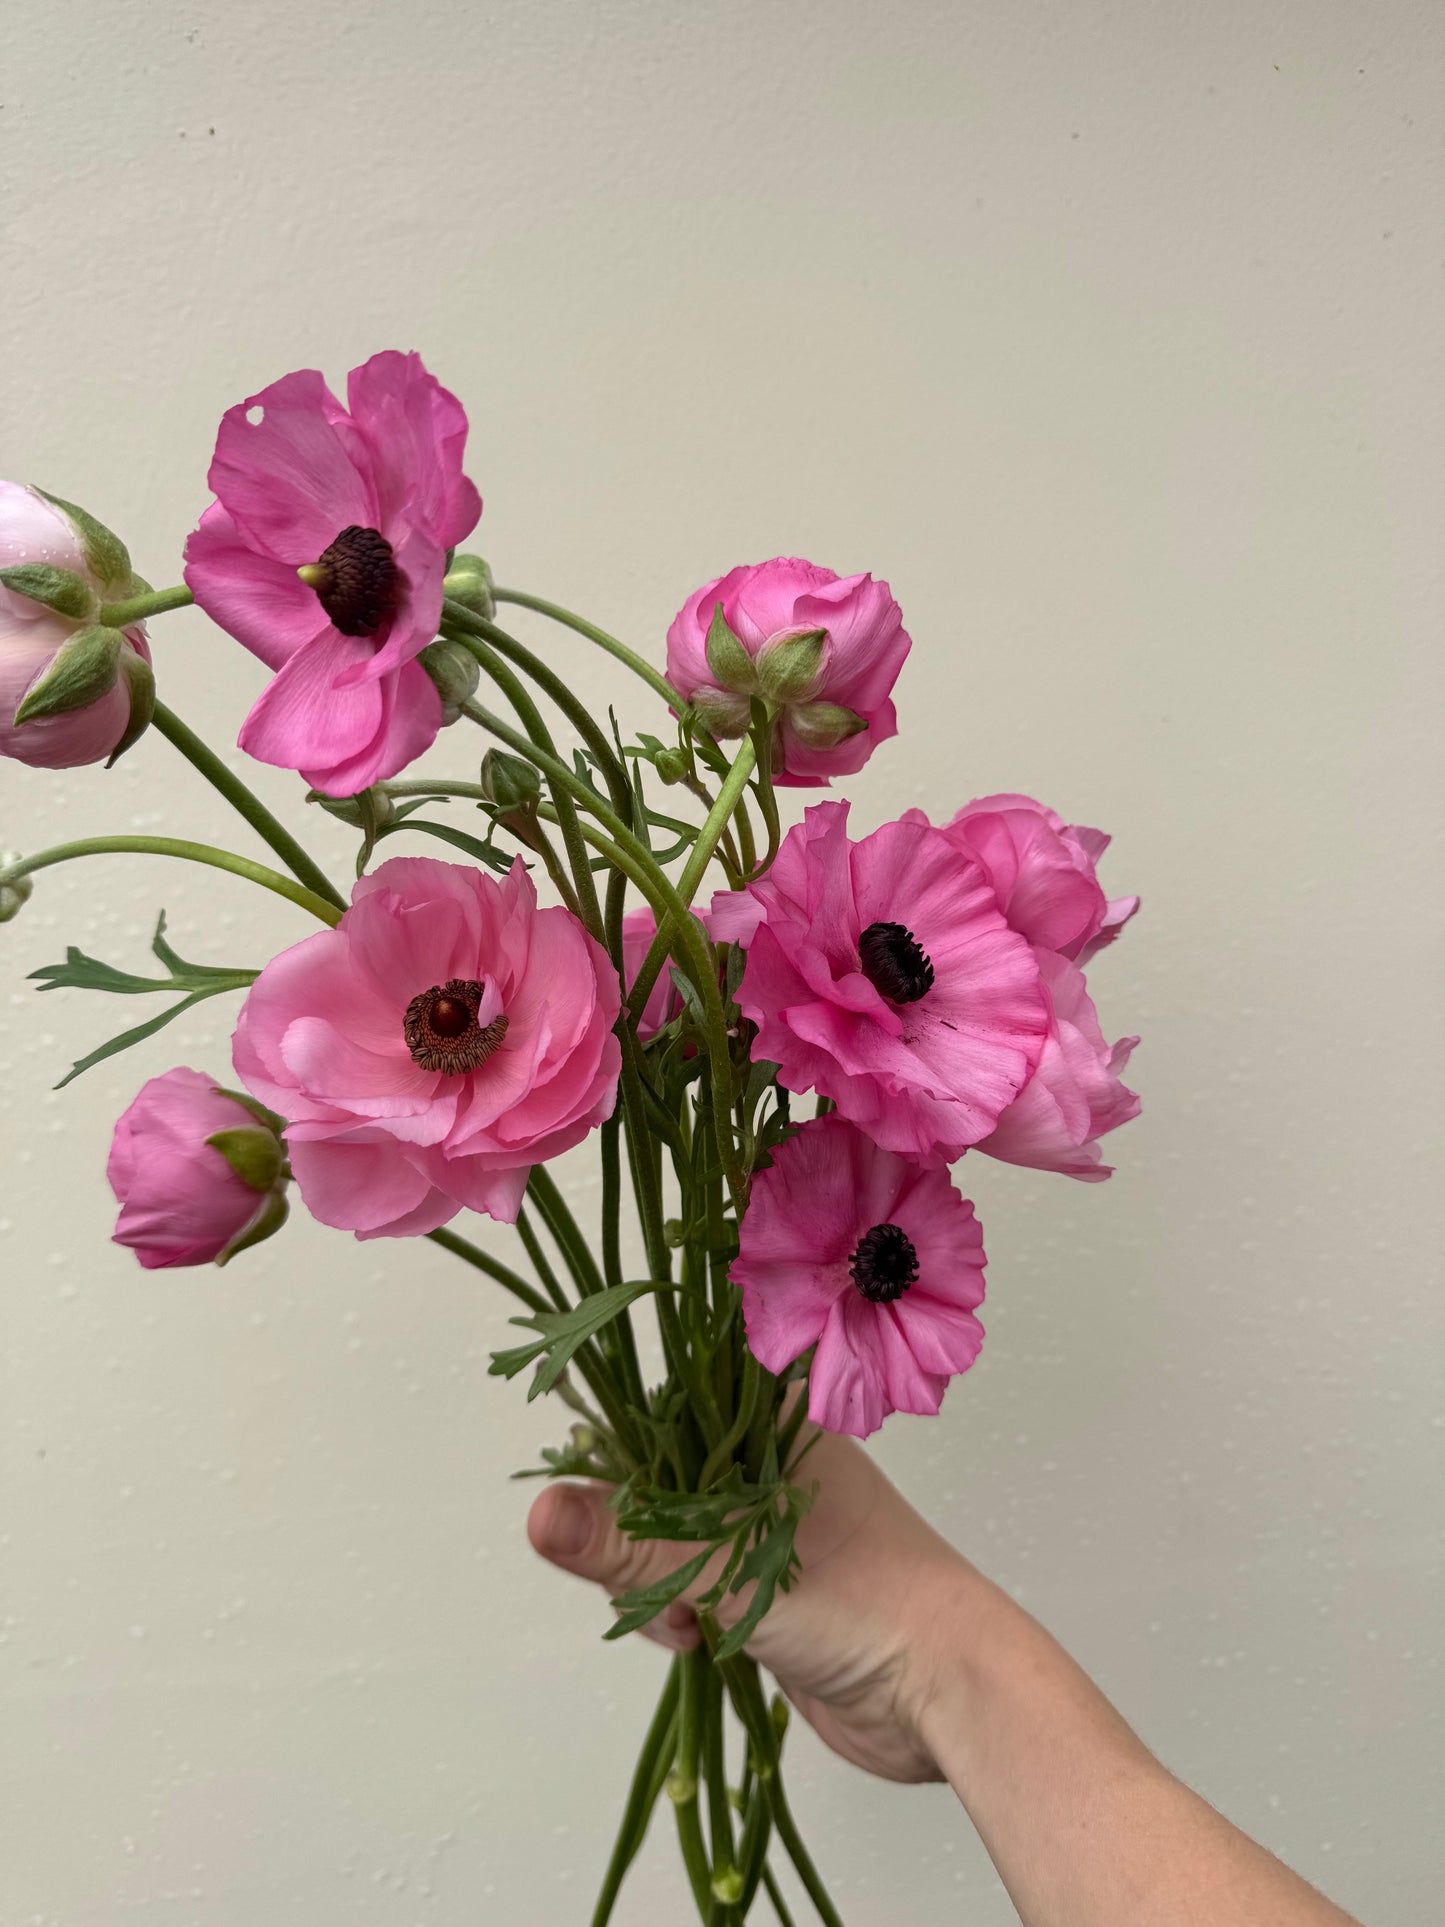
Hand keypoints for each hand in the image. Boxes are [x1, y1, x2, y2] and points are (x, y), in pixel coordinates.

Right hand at [526, 1427, 973, 1782]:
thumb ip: (631, 1546)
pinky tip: (698, 1643)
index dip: (620, 1458)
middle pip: (655, 1482)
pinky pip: (694, 1586)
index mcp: (772, 1420)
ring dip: (661, 1589)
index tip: (594, 1507)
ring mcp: (767, 1526)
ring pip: (670, 1541)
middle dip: (638, 1543)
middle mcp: (769, 1462)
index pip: (663, 1409)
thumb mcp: (730, 1568)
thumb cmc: (866, 1602)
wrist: (948, 1689)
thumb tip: (540, 1513)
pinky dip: (684, 1616)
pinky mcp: (768, 1584)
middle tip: (662, 1585)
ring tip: (691, 1626)